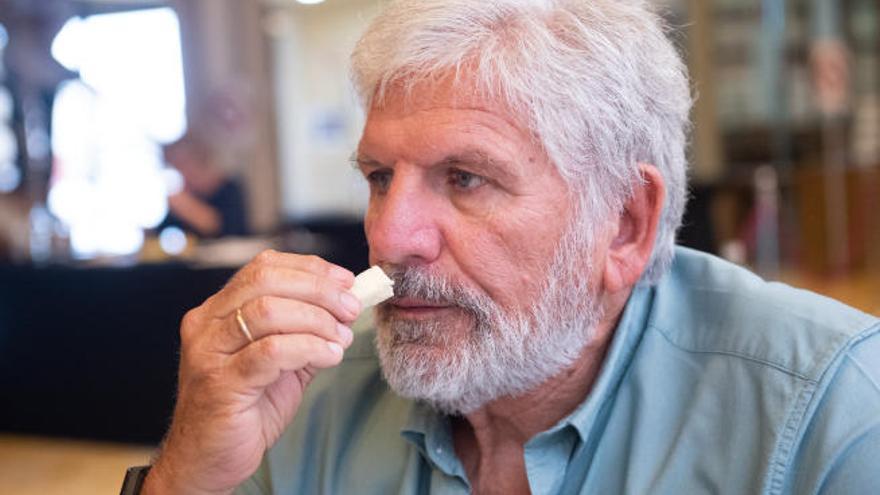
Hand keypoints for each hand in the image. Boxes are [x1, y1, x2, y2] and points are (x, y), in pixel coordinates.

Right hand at [143, 250, 359, 493]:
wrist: (208, 461)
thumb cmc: (245, 410)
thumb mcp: (282, 362)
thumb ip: (305, 332)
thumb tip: (345, 305)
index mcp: (218, 311)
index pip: (263, 267)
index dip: (310, 269)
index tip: (345, 281)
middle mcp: (206, 324)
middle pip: (266, 281)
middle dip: (319, 290)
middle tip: (350, 308)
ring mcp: (208, 352)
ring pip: (268, 312)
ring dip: (317, 320)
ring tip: (341, 338)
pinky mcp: (219, 383)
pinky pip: (271, 352)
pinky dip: (309, 348)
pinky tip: (329, 356)